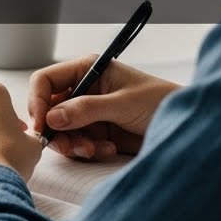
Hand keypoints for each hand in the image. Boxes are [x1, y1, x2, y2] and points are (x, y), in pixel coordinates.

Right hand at [28, 55, 180, 161]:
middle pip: (49, 110)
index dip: (37, 101)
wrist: (183, 126)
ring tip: (94, 150)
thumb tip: (51, 117)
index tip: (42, 125)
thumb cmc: (159, 101)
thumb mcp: (122, 104)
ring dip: (73, 144)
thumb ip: (86, 109)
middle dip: (57, 130)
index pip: (46, 80)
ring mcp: (89, 112)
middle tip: (70, 147)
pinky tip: (108, 149)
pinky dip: (88, 150)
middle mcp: (84, 89)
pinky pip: (77, 144)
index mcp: (88, 70)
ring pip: (61, 131)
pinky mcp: (97, 132)